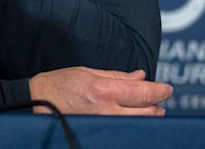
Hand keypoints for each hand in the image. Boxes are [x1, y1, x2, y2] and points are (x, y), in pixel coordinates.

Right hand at [28, 67, 172, 115]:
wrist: (37, 104)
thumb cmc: (59, 85)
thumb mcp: (88, 72)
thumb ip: (117, 76)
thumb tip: (140, 76)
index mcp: (105, 91)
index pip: (145, 93)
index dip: (161, 90)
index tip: (167, 89)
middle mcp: (108, 111)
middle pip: (148, 112)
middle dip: (157, 105)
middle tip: (158, 99)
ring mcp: (105, 125)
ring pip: (140, 123)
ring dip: (149, 115)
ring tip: (148, 109)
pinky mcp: (101, 132)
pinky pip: (126, 128)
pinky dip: (134, 123)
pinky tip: (133, 118)